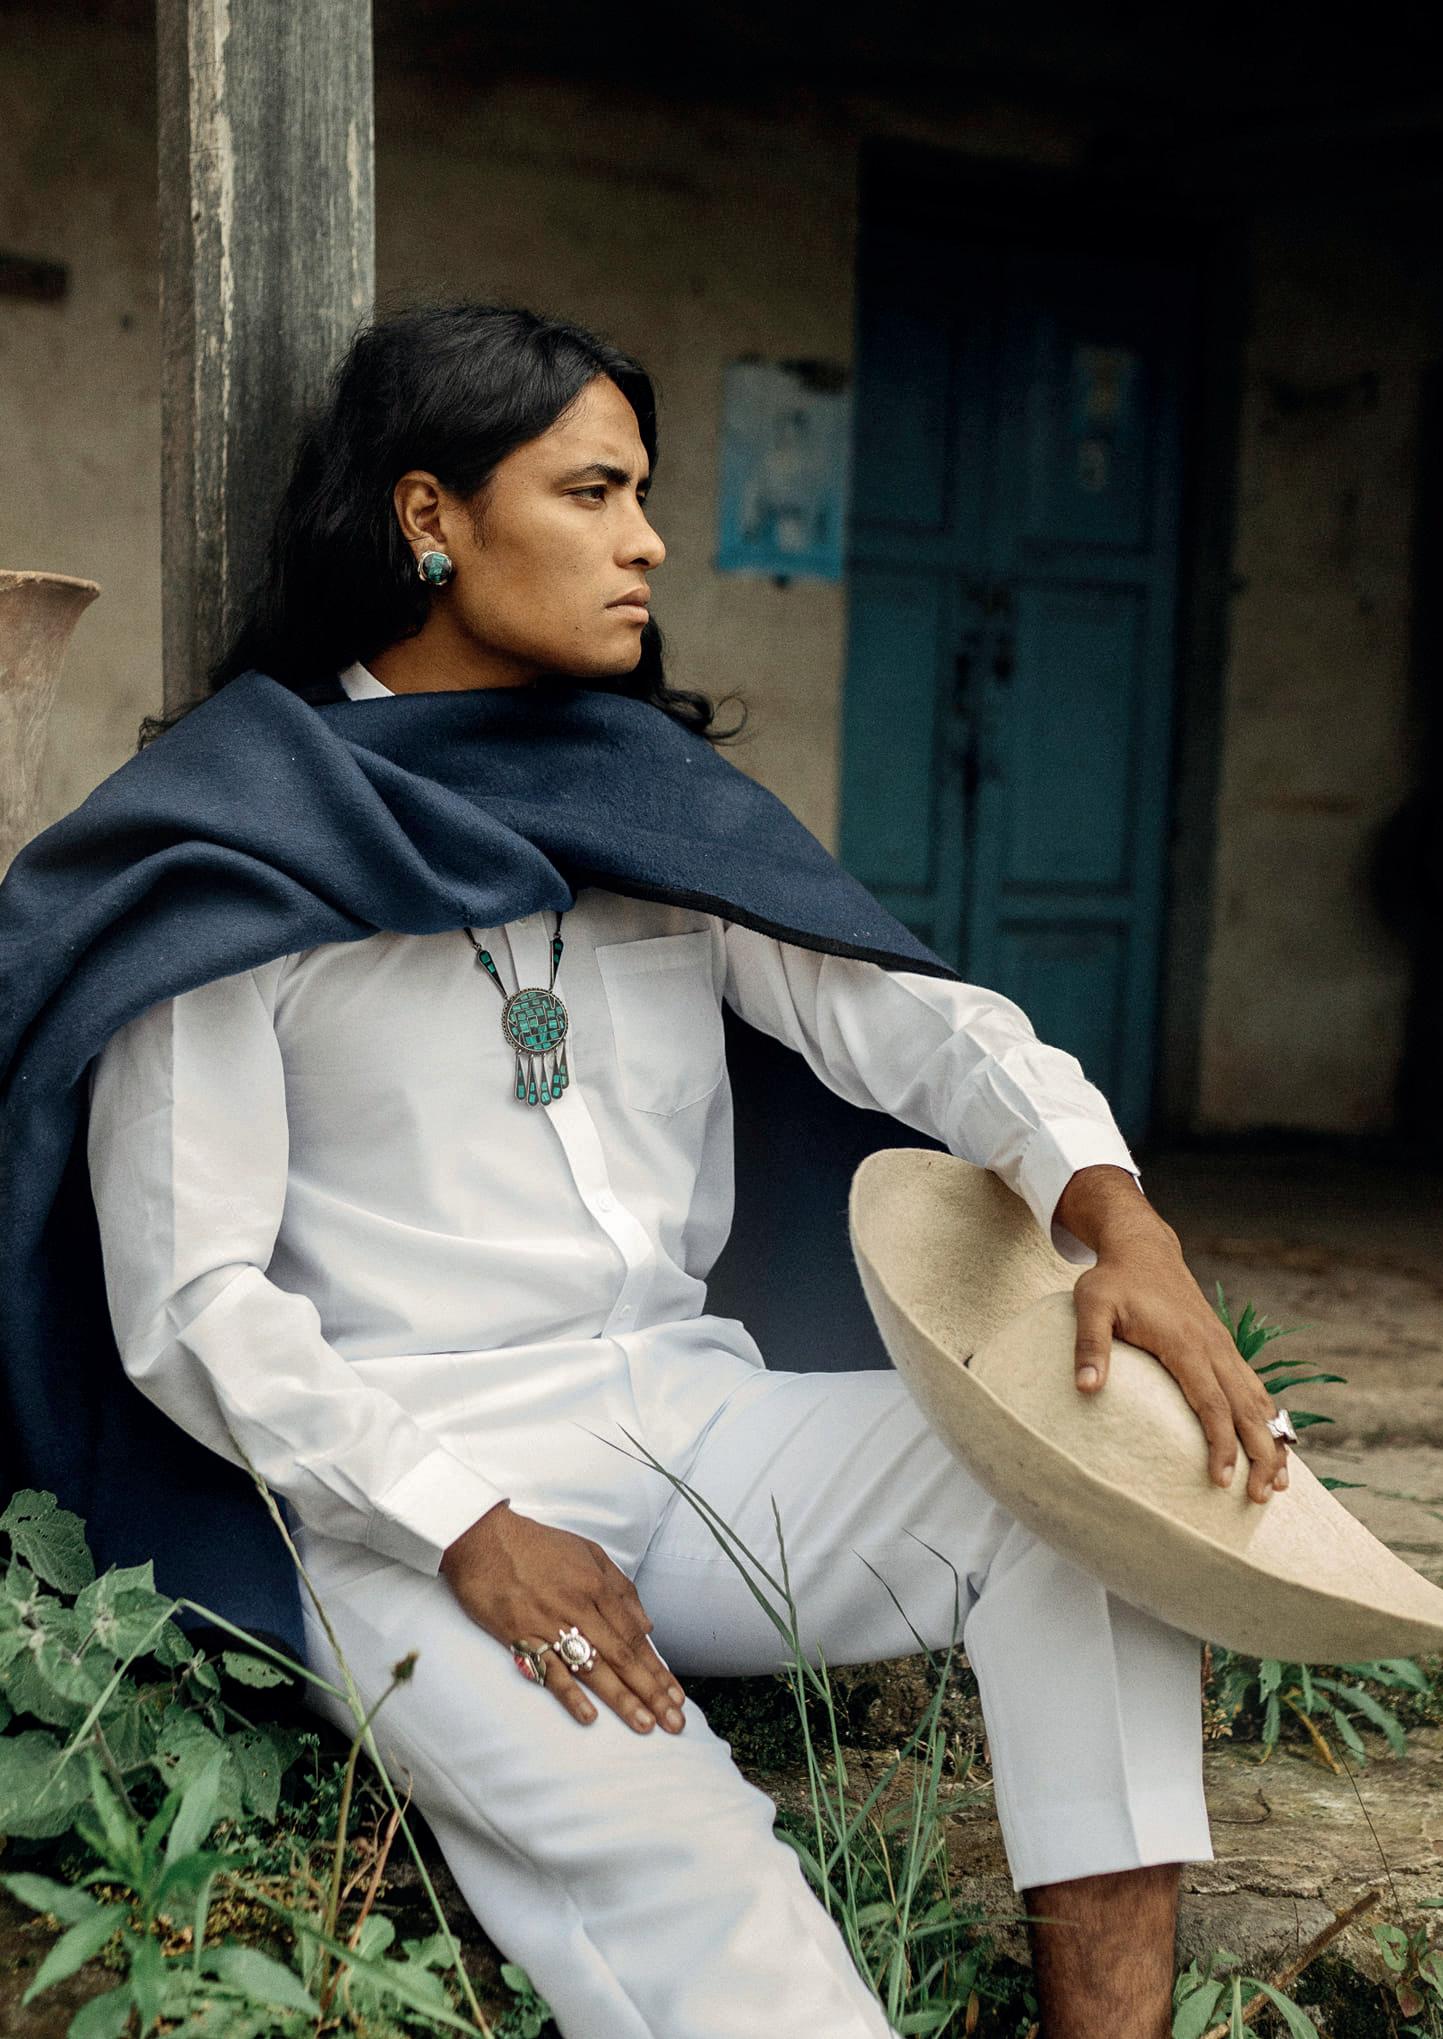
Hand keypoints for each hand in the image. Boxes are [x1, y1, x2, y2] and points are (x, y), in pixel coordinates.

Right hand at [440, 1502, 686, 1734]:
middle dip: (651, 1691)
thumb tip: (647, 1625)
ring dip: (621, 1698)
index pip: (634, 1636)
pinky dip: (569, 1693)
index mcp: (597, 1586)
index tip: (676, 1696)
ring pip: (593, 1666)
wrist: (484, 1538)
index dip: (657, 1668)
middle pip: (622, 1655)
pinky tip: (589, 1716)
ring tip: (646, 1724)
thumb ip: (621, 1588)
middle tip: (674, 1722)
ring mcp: (549, 1623)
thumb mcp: (589, 1553)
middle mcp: (579, 1607)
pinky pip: (548, 1669)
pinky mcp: (520, 1635)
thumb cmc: (539, 1545)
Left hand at [1071, 1229, 1289, 1503]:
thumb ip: (1089, 1345)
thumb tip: (1084, 1388)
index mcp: (1186, 1344)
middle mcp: (1214, 1348)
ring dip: (1273, 1441)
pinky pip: (1253, 1388)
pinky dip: (1268, 1419)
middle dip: (1261, 1455)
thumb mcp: (1092, 1304)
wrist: (1144, 1249)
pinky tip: (1274, 1445)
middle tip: (1262, 1498)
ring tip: (1279, 1485)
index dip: (1220, 1444)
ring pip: (1259, 1401)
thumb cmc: (1114, 1280)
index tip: (1222, 1481)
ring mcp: (1223, 1348)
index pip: (1212, 1404)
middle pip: (1247, 1410)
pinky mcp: (1223, 1348)